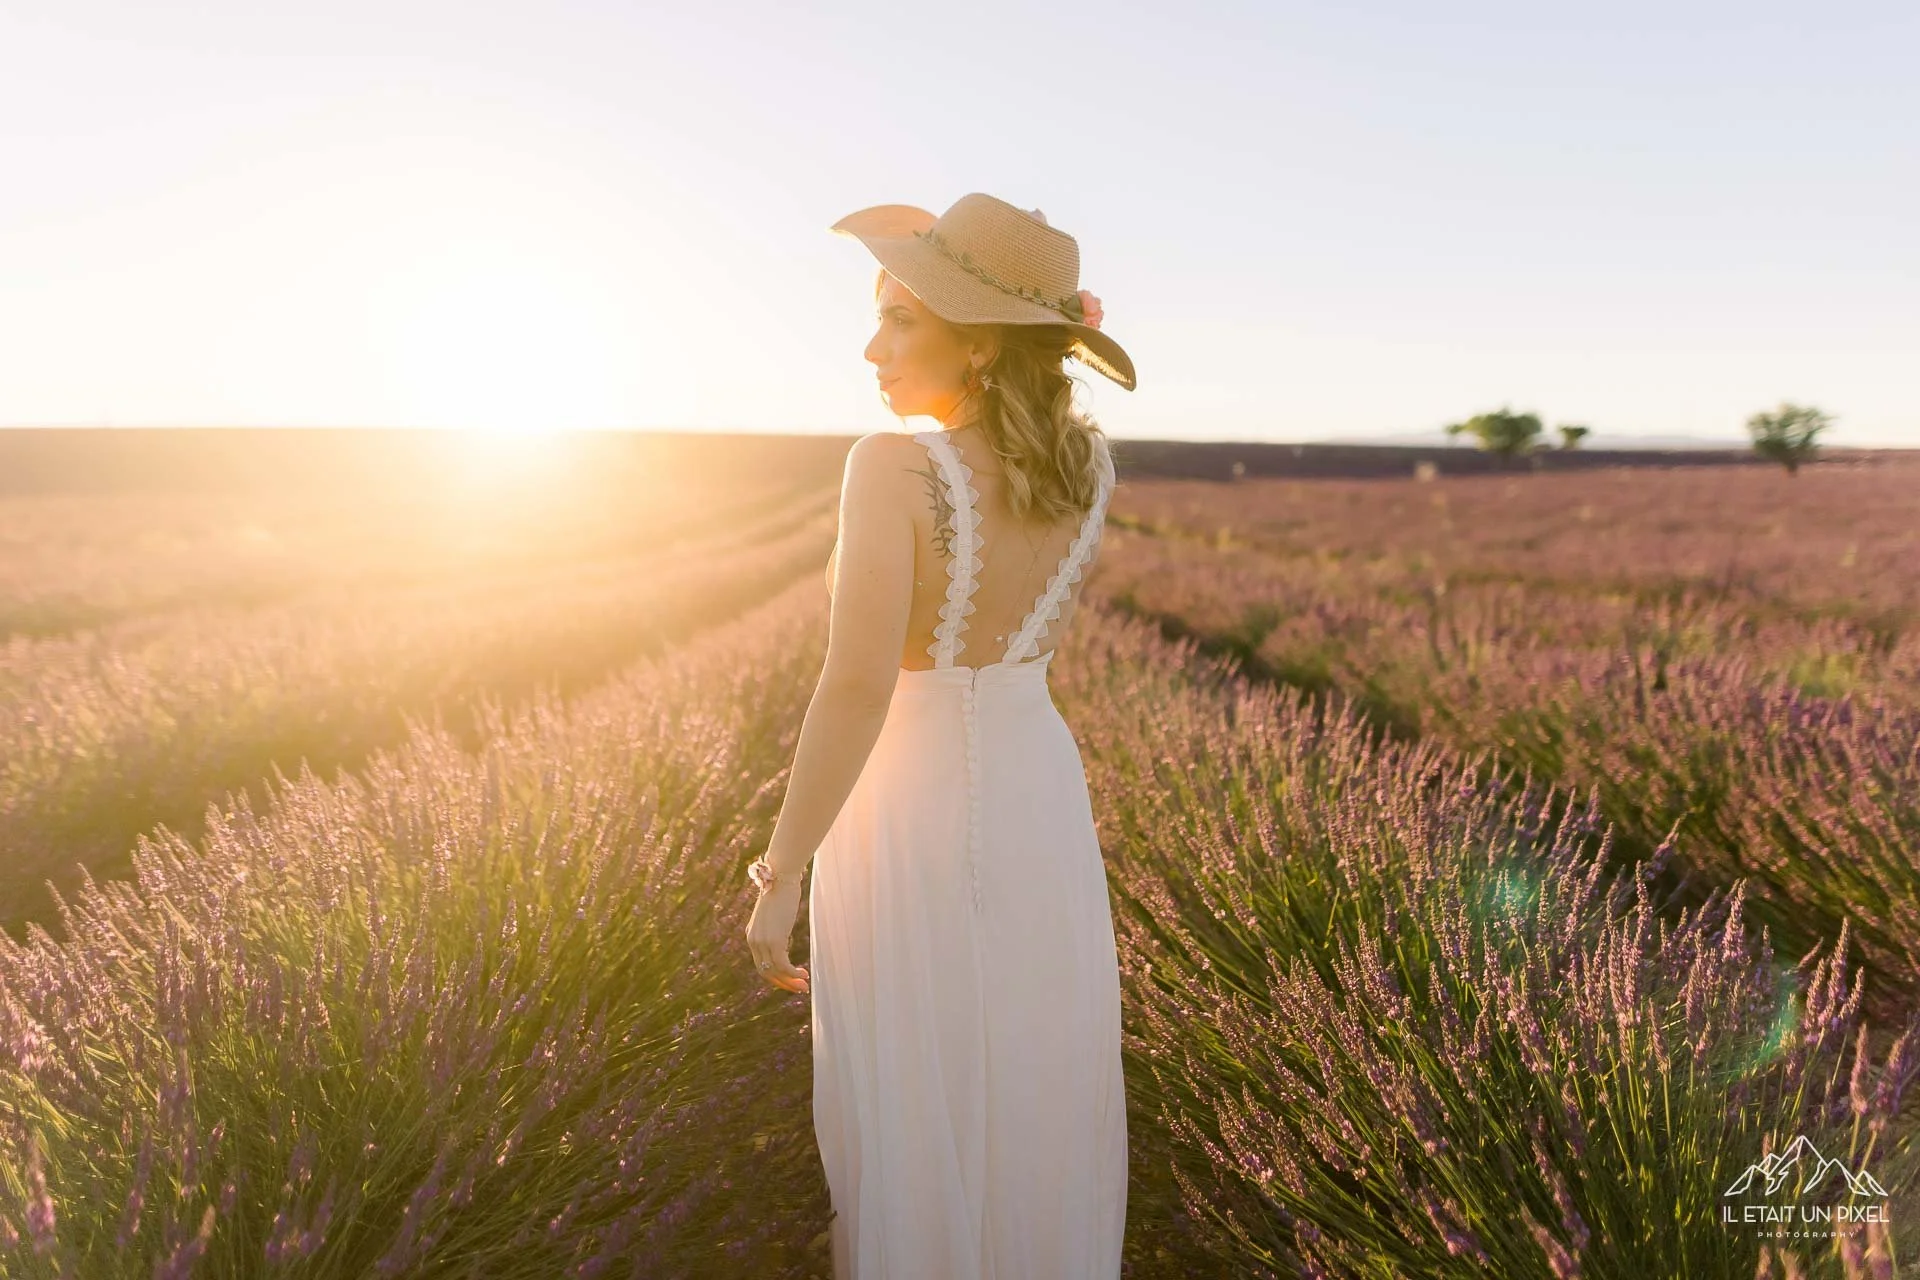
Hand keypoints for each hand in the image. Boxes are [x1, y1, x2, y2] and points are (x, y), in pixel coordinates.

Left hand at [745, 878, 809, 994]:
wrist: (781, 877)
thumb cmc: (782, 891)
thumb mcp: (775, 914)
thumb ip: (775, 928)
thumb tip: (783, 934)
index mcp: (752, 935)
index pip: (761, 964)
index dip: (776, 975)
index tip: (792, 979)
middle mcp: (754, 940)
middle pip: (765, 972)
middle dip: (783, 983)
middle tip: (800, 989)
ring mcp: (762, 942)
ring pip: (774, 971)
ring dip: (790, 981)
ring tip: (805, 986)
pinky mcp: (774, 940)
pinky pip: (783, 965)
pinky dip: (793, 973)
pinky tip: (804, 975)